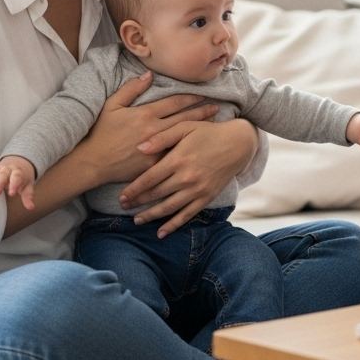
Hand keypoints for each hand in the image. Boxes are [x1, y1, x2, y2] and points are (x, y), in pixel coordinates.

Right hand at [0, 156, 37, 208]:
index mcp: (18, 172)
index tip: (12, 193)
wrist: (20, 161)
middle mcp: (7, 169)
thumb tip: (31, 207)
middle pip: (3, 174)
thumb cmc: (23, 177)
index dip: (14, 184)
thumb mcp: (28, 185)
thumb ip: (28, 195)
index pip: (17, 177)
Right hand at [77, 70, 216, 185]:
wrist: (92, 162)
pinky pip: (174, 155)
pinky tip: (198, 146)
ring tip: (213, 125)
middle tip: (217, 108)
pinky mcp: (154, 165)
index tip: (203, 95)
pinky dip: (187, 149)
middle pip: (184, 119)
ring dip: (199, 130)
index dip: (190, 98)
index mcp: (144, 114)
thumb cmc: (100, 132)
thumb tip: (149, 75)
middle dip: (202, 112)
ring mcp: (155, 149)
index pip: (174, 103)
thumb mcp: (112, 105)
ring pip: (183, 137)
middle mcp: (153, 130)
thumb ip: (131, 89)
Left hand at [117, 118, 257, 236]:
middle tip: (124, 207)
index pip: (149, 179)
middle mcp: (186, 177)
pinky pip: (187, 215)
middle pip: (156, 194)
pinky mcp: (207, 197)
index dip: (133, 190)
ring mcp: (197, 190)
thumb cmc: (208, 132)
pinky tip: (161, 233)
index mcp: (177, 159)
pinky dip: (173, 225)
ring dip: (151, 215)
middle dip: (138, 203)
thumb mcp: (185, 127)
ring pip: (168, 208)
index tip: (122, 197)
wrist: (238, 143)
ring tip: (137, 220)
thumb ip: (162, 137)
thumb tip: (139, 148)